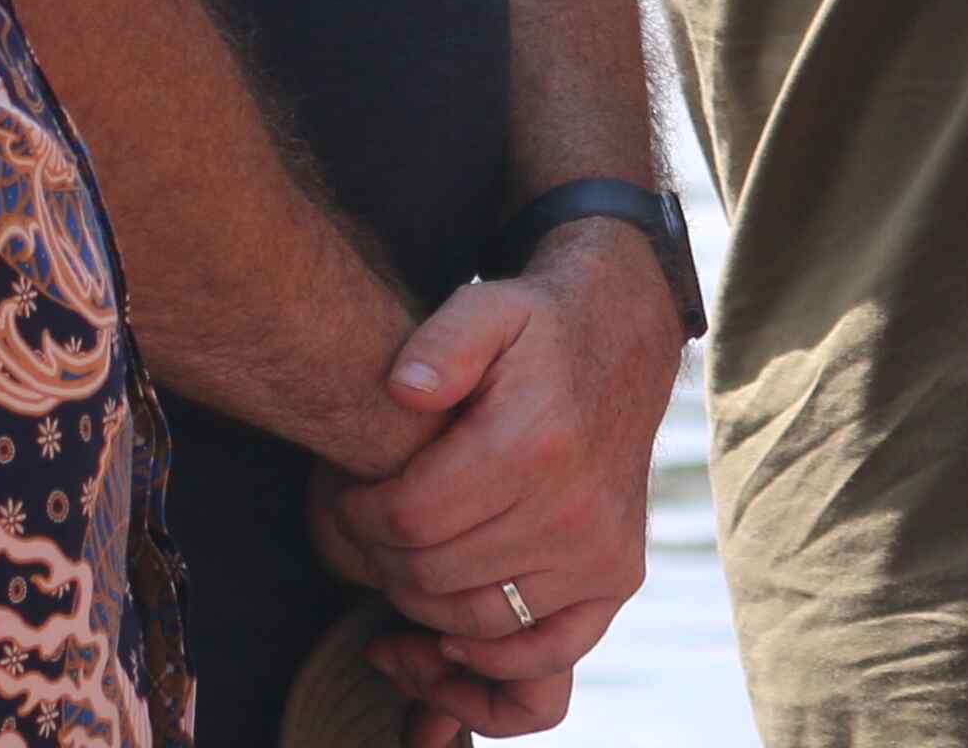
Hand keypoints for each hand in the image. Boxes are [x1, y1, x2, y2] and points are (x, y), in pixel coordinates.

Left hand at [313, 222, 686, 722]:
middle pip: (430, 575)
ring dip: (417, 602)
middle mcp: (575, 508)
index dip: (353, 516)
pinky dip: (491, 659)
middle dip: (375, 557)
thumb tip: (404, 389)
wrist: (624, 338)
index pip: (406, 520)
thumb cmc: (538, 330)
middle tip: (359, 529)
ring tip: (396, 562)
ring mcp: (600, 550)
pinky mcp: (618, 575)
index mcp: (533, 443)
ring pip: (473, 618)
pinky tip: (447, 635)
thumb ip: (442, 342)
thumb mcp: (486, 307)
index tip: (343, 495)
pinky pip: (546, 652)